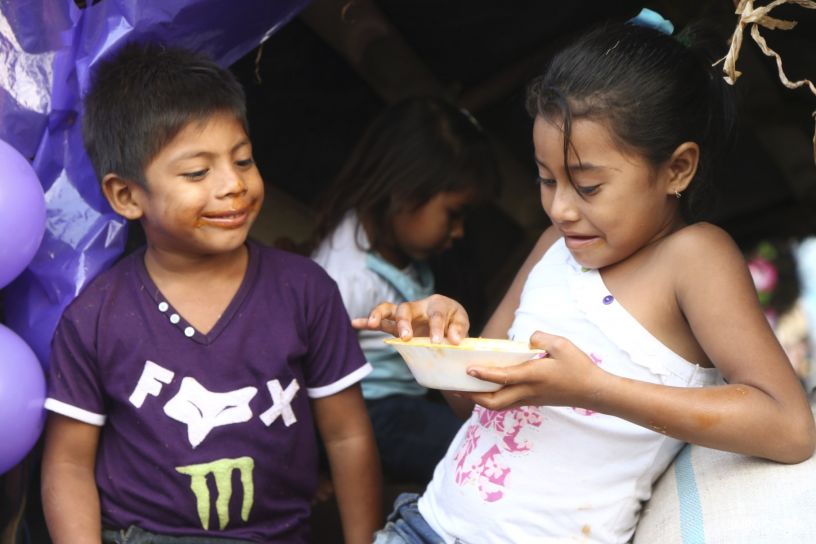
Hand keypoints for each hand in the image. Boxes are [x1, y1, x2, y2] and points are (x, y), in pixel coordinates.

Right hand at [351, 294, 469, 343]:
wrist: (447, 319)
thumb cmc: (454, 321)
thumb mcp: (462, 322)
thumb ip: (459, 329)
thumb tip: (454, 340)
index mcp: (437, 305)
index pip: (436, 315)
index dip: (437, 328)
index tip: (438, 342)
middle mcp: (418, 306)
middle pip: (406, 308)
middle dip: (404, 322)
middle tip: (406, 337)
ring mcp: (405, 315)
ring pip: (388, 309)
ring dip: (379, 315)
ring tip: (373, 324)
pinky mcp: (396, 324)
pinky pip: (380, 321)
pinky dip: (367, 321)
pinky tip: (355, 323)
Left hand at [464, 331, 604, 410]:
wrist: (594, 392)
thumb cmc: (579, 367)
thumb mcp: (562, 344)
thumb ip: (541, 338)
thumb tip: (527, 339)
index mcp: (533, 376)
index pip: (502, 378)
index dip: (483, 375)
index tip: (468, 370)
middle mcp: (528, 391)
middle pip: (494, 402)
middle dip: (473, 397)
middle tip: (458, 388)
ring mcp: (530, 399)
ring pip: (499, 406)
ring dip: (481, 400)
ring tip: (468, 390)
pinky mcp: (533, 401)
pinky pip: (508, 403)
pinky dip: (494, 398)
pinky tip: (489, 389)